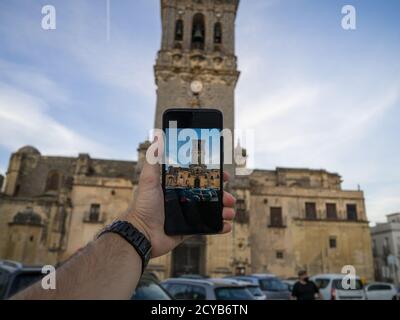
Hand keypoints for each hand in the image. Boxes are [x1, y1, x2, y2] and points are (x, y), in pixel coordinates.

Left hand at [121, 140, 235, 257]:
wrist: (141, 234)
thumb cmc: (143, 206)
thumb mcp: (149, 180)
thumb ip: (153, 160)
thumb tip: (157, 137)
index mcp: (178, 186)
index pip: (200, 178)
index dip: (214, 177)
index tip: (224, 176)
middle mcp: (184, 198)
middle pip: (210, 194)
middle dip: (223, 195)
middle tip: (229, 198)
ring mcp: (188, 214)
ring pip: (212, 210)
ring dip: (225, 210)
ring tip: (230, 212)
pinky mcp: (189, 228)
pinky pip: (208, 227)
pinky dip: (219, 227)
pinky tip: (226, 225)